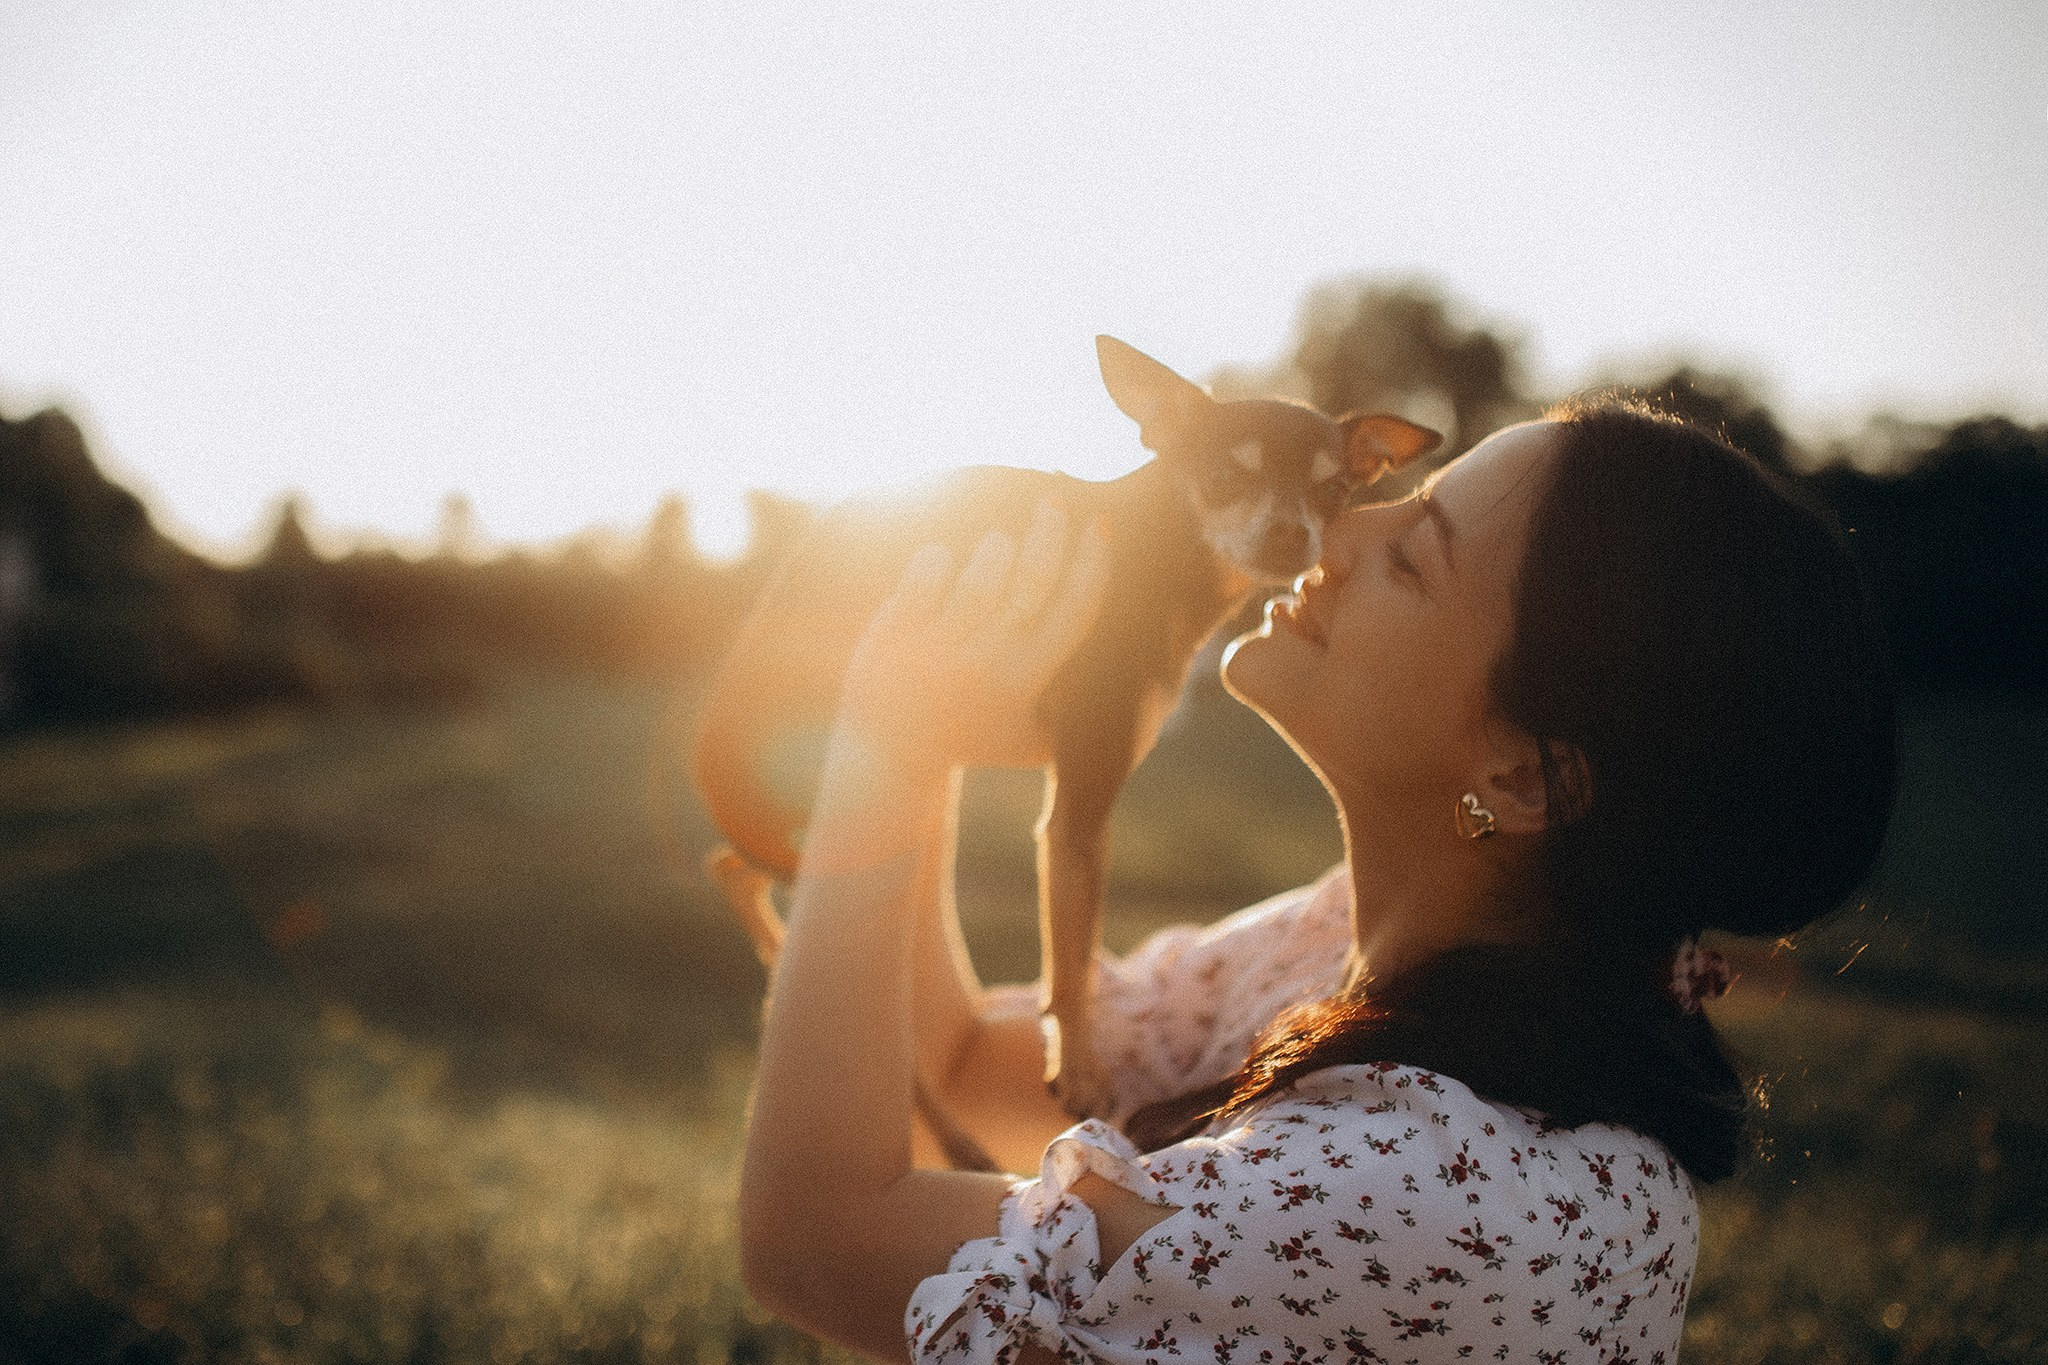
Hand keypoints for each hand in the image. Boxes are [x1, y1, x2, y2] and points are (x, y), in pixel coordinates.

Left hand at [832, 499, 1110, 782]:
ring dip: (998, 545)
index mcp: (1027, 681)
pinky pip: (924, 577)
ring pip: (982, 576)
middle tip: (1056, 501)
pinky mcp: (895, 633)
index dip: (1094, 563)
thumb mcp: (1035, 740)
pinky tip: (945, 555)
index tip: (1101, 525)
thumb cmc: (976, 737)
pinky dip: (938, 557)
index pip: (1076, 611)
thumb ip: (1082, 713)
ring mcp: (939, 647)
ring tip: (1003, 537)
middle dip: (1051, 532)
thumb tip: (1144, 677)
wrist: (892, 755)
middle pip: (1033, 582)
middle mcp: (987, 663)